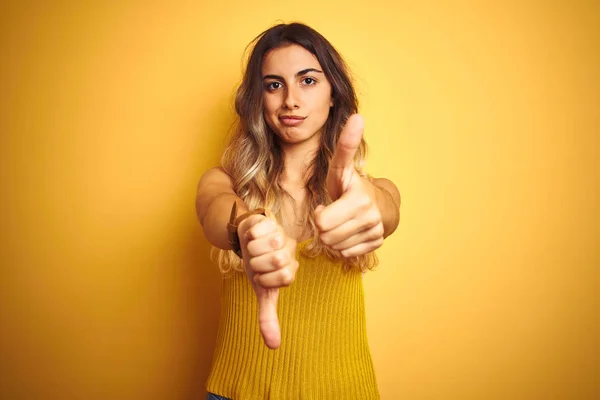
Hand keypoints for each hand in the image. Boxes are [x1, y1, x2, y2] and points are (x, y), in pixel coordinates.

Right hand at [238, 213, 298, 348]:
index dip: (267, 278)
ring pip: (265, 246)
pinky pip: (256, 232)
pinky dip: (249, 237)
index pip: (285, 278)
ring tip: (255, 249)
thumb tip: (274, 347)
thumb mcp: (261, 291)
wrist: (246, 239)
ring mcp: (281, 234)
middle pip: (276, 260)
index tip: (262, 276)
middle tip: (257, 261)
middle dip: (258, 264)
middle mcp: (291, 251)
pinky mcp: (269, 221)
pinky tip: (253, 236)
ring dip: (252, 250)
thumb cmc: (257, 264)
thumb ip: (268, 317)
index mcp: (291, 268)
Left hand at [315, 114, 383, 256]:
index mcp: (358, 200)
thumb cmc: (351, 186)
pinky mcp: (376, 245)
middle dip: (325, 228)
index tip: (326, 205)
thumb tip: (357, 116)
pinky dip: (344, 245)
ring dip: (333, 237)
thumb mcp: (342, 168)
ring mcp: (374, 233)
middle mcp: (369, 219)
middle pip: (326, 237)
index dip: (319, 215)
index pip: (322, 223)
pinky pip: (346, 254)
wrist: (380, 204)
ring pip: (336, 247)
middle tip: (332, 215)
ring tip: (341, 223)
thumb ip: (345, 146)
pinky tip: (349, 232)